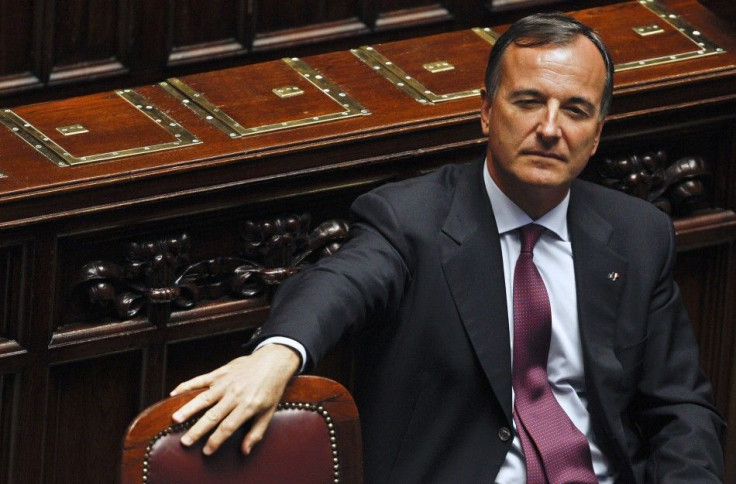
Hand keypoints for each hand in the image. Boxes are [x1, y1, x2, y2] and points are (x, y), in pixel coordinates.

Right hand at [170, 344, 300, 454]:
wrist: (273, 361)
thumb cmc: (272, 388)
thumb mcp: (269, 412)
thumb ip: (256, 432)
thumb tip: (245, 451)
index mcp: (248, 406)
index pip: (228, 427)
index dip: (216, 440)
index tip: (206, 451)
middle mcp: (235, 395)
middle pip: (213, 415)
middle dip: (198, 430)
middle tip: (185, 441)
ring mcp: (226, 383)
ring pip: (204, 398)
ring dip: (189, 408)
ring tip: (176, 419)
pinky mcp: (220, 373)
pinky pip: (201, 379)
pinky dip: (187, 385)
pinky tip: (174, 393)